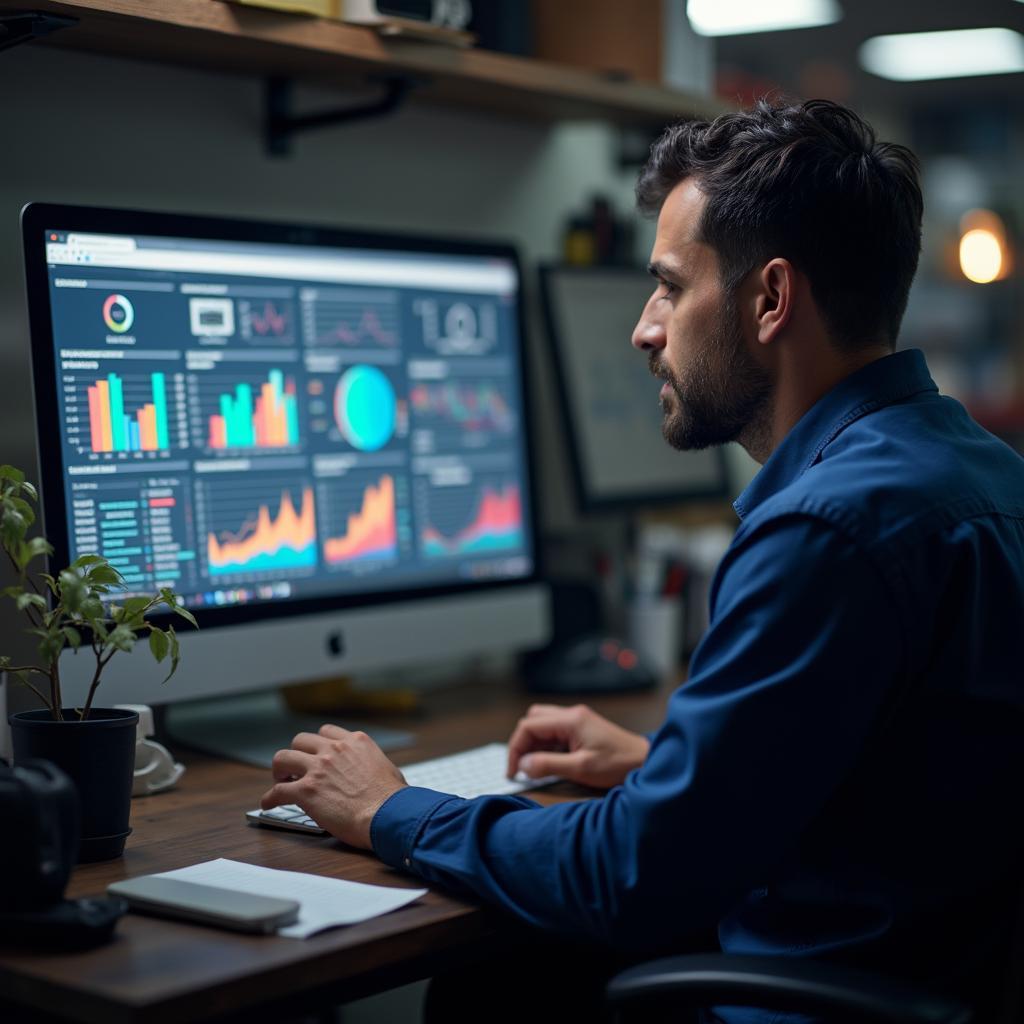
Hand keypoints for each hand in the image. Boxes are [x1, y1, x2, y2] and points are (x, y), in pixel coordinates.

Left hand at [260, 724, 406, 848]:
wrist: (388, 815)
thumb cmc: (393, 798)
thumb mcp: (387, 767)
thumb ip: (371, 763)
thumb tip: (371, 772)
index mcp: (355, 742)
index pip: (327, 732)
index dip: (318, 744)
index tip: (316, 754)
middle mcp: (334, 750)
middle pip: (301, 740)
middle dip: (297, 753)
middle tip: (296, 768)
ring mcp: (318, 768)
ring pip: (283, 758)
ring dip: (280, 769)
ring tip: (280, 780)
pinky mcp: (306, 791)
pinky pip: (277, 791)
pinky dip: (270, 798)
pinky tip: (269, 803)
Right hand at [506, 703, 649, 789]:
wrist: (646, 761)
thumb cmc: (618, 764)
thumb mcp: (581, 768)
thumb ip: (548, 765)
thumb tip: (523, 765)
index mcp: (570, 720)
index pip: (528, 726)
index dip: (516, 748)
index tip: (514, 770)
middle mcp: (572, 714)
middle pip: (533, 720)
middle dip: (522, 743)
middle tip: (521, 767)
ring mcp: (577, 720)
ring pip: (542, 724)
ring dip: (534, 744)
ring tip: (534, 767)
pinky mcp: (582, 728)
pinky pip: (555, 732)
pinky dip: (546, 746)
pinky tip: (549, 763)